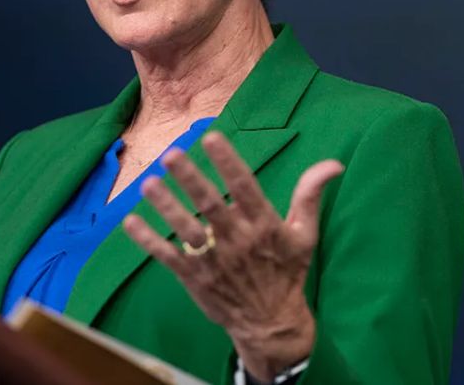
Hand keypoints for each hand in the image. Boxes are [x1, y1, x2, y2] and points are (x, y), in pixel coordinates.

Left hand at [121, 131, 343, 380]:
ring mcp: (213, 260)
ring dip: (165, 206)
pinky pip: (167, 256)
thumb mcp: (305, 234)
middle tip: (171, 155)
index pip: (245, 187)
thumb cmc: (287, 272)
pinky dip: (148, 240)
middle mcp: (237, 240)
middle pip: (210, 204)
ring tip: (148, 183)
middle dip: (190, 178)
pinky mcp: (194, 278)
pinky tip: (129, 222)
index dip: (228, 162)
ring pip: (185, 229)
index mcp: (264, 225)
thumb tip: (333, 163)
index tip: (212, 138)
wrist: (271, 325)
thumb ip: (310, 195)